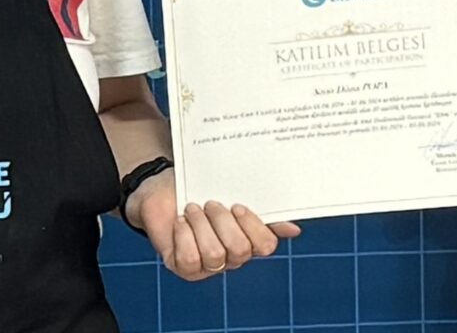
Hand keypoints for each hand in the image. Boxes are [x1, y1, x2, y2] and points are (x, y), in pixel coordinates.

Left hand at [130, 170, 300, 279]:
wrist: (162, 188)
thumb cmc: (199, 189)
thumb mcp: (230, 192)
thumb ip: (263, 210)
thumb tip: (294, 229)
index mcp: (247, 236)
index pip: (265, 245)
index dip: (254, 226)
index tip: (237, 205)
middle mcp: (230, 256)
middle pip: (240, 250)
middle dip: (223, 222)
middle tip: (211, 203)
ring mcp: (207, 265)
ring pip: (215, 255)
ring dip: (201, 225)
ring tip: (192, 208)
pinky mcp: (183, 267)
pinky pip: (189, 260)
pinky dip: (184, 235)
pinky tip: (180, 221)